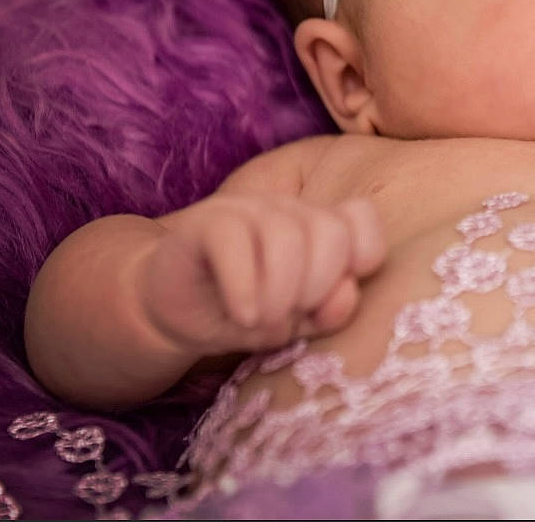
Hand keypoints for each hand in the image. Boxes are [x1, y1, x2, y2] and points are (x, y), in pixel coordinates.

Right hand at [136, 194, 385, 355]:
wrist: (172, 313)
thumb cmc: (245, 315)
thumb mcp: (295, 324)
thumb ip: (329, 312)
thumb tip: (347, 294)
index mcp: (318, 227)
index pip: (362, 218)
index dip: (361, 257)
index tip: (332, 296)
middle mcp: (288, 211)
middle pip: (331, 231)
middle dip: (318, 285)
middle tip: (290, 315)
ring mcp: (246, 210)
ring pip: (286, 235)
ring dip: (280, 293)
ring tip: (261, 320)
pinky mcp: (205, 223)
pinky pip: (235, 241)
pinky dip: (244, 288)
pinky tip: (241, 316)